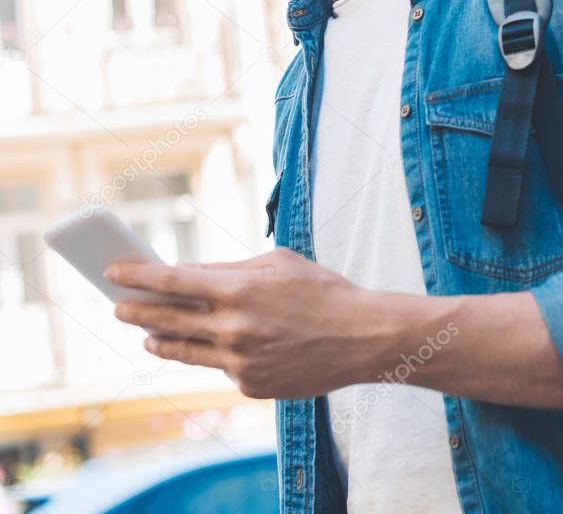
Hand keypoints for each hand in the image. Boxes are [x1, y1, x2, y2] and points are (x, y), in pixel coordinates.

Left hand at [106, 247, 399, 398]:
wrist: (361, 338)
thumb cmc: (321, 291)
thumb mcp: (276, 263)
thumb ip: (231, 269)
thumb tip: (192, 273)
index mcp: (238, 291)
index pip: (172, 282)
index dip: (138, 276)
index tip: (113, 272)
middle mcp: (233, 329)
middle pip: (168, 320)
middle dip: (137, 311)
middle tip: (116, 306)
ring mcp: (240, 363)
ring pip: (186, 352)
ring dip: (161, 340)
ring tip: (147, 334)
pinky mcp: (251, 386)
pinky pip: (222, 367)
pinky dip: (216, 354)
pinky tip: (215, 346)